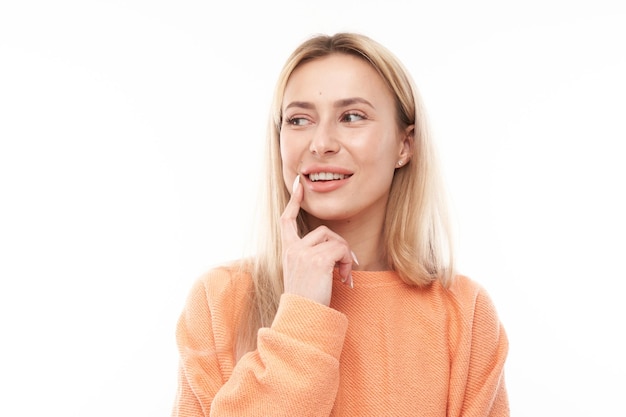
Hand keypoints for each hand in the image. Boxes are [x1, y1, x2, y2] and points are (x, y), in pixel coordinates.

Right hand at [280, 175, 353, 305]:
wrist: (303, 317)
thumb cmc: (306, 301)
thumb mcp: (304, 275)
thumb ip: (313, 257)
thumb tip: (339, 250)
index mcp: (287, 251)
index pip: (286, 220)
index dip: (294, 202)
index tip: (299, 184)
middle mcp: (292, 249)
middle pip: (324, 231)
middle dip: (339, 246)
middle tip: (346, 269)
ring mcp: (303, 253)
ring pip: (334, 240)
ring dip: (345, 257)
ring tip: (344, 276)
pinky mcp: (317, 259)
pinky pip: (341, 250)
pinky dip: (348, 263)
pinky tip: (345, 280)